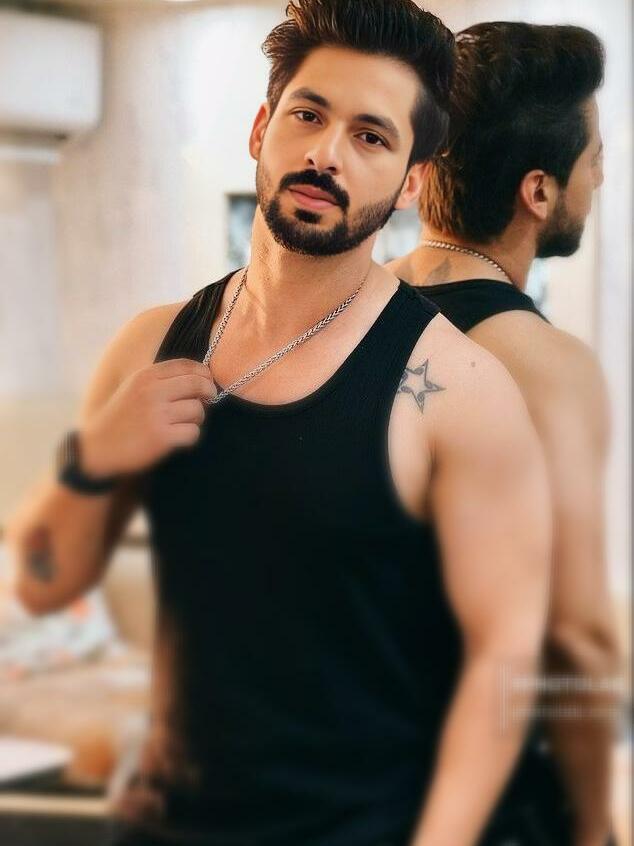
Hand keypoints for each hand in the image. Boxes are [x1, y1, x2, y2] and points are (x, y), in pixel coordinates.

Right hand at [80, 358, 214, 476]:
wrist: (99, 447)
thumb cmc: (123, 417)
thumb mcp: (136, 388)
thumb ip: (163, 380)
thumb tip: (203, 378)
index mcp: (146, 376)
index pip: (187, 365)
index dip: (204, 374)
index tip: (207, 383)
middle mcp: (151, 391)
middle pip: (198, 384)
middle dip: (208, 393)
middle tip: (207, 401)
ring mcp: (156, 414)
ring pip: (198, 409)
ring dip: (197, 418)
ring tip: (183, 423)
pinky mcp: (161, 437)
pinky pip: (193, 432)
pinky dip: (190, 436)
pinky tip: (178, 438)